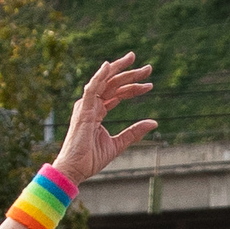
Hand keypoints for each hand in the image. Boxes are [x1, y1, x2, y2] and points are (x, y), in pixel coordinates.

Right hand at [53, 54, 159, 185]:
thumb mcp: (119, 144)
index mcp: (98, 111)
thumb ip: (134, 132)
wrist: (75, 170)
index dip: (134, 88)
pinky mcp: (83, 110)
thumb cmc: (90, 159)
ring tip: (133, 59)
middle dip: (131, 74)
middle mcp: (91, 105)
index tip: (150, 86)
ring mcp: (86, 106)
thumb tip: (154, 122)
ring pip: (105, 82)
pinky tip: (109, 65)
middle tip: (149, 68)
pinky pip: (91, 89)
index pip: (118, 94)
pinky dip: (99, 76)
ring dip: (119, 69)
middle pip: (113, 84)